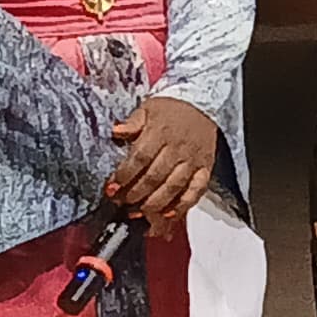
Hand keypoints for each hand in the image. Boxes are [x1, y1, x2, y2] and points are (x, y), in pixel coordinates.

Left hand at [107, 97, 218, 237]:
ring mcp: (193, 160)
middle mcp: (178, 148)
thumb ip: (131, 123)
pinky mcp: (205, 168)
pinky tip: (169, 213)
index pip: (140, 158)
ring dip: (155, 203)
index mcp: (161, 132)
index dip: (124, 176)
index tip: (112, 187)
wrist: (203, 104)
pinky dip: (184, 204)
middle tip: (122, 202)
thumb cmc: (172, 109)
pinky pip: (196, 190)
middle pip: (155, 176)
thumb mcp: (147, 109)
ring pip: (174, 186)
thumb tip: (115, 131)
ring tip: (139, 211)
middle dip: (135, 193)